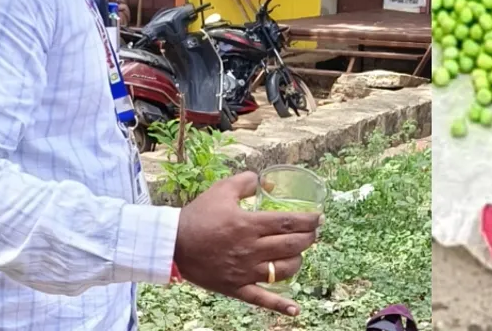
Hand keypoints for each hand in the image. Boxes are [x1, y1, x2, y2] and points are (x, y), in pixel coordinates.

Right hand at [173, 172, 321, 315]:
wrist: (172, 243)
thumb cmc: (198, 215)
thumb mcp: (222, 190)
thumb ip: (247, 182)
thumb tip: (268, 183)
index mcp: (248, 225)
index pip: (289, 223)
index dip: (309, 221)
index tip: (319, 218)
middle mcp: (251, 249)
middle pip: (292, 245)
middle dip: (308, 238)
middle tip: (313, 233)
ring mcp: (245, 271)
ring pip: (283, 270)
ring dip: (298, 261)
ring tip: (299, 254)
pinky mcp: (236, 287)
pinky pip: (262, 299)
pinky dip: (281, 305)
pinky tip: (296, 309)